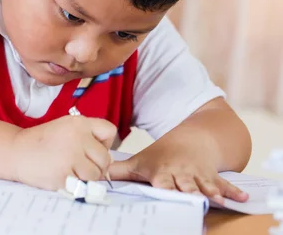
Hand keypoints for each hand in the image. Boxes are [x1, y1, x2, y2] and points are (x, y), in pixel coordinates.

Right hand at [11, 115, 115, 190]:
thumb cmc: (42, 142)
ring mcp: (70, 157)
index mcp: (79, 122)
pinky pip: (81, 186)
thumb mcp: (65, 127)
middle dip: (96, 165)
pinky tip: (60, 175)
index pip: (110, 131)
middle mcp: (77, 137)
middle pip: (105, 158)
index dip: (104, 143)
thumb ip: (88, 137)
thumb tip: (109, 160)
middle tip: (79, 164)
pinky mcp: (63, 176)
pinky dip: (73, 184)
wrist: (16, 151)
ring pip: (96, 175)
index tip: (92, 148)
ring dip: (86, 177)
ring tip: (69, 170)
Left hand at [109, 144, 248, 203]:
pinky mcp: (213, 176)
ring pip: (204, 184)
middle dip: (187, 192)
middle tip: (192, 200)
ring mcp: (198, 174)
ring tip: (216, 200)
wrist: (191, 138)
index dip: (163, 187)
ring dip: (210, 192)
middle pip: (184, 184)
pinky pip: (224, 184)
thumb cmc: (162, 155)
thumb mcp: (141, 161)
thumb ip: (121, 171)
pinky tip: (242, 199)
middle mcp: (180, 173)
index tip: (164, 192)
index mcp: (162, 171)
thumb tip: (98, 175)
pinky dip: (232, 191)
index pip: (161, 181)